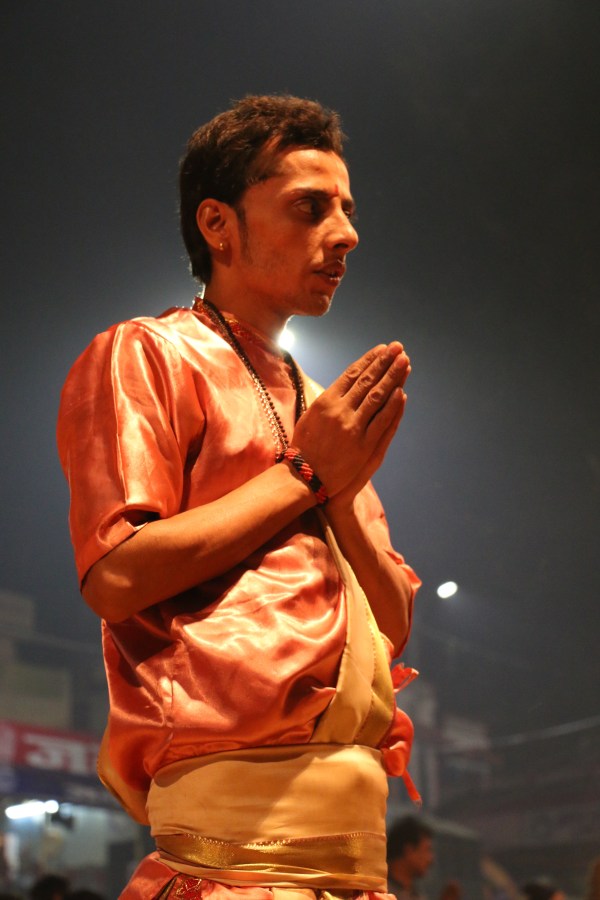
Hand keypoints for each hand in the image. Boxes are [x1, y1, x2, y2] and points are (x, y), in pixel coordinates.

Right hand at [292, 341, 409, 497]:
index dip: (369, 360)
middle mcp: (340, 411)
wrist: (305, 477)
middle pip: (367, 381)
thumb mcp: (309, 416)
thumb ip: (327, 399)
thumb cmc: (305, 446)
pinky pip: (382, 422)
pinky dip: (393, 406)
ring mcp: (354, 428)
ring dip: (393, 378)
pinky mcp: (364, 446)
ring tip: (404, 363)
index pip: (351, 374)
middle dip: (385, 363)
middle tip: (399, 348)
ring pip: (377, 397)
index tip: (382, 349)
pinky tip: (401, 392)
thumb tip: (344, 384)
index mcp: (325, 401)